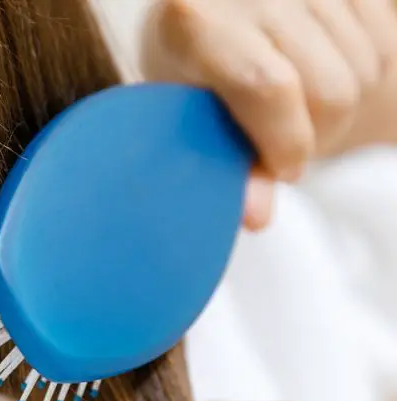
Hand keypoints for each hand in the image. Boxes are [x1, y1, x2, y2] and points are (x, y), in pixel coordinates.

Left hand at [139, 0, 396, 229]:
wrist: (201, 3)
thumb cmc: (185, 65)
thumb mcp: (184, 112)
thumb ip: (222, 161)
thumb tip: (258, 218)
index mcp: (196, 22)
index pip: (269, 89)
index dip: (286, 143)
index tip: (281, 169)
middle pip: (329, 89)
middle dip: (316, 137)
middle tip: (284, 146)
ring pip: (364, 69)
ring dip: (338, 110)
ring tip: (297, 112)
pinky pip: (382, 42)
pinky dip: (360, 74)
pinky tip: (319, 78)